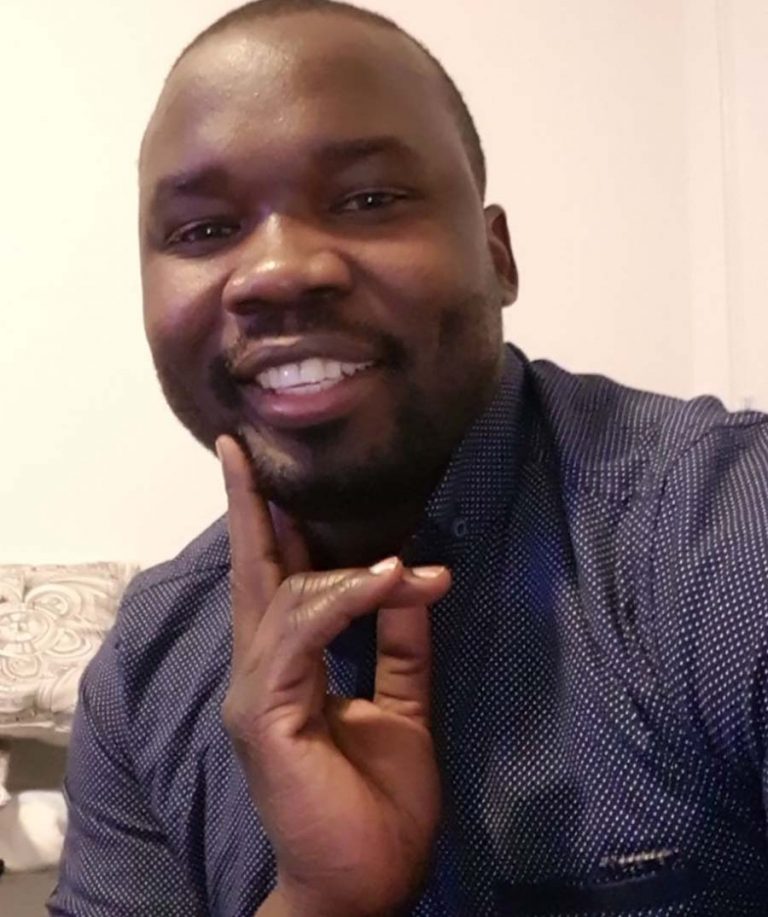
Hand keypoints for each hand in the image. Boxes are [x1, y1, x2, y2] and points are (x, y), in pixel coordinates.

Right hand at [216, 435, 451, 916]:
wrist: (364, 887)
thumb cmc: (376, 806)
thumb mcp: (401, 707)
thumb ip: (397, 646)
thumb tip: (408, 582)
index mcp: (289, 667)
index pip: (276, 581)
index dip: (270, 525)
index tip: (267, 473)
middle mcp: (261, 670)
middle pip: (252, 572)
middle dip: (247, 508)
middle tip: (242, 449)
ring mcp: (256, 693)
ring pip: (288, 598)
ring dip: (350, 571)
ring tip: (406, 567)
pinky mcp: (264, 717)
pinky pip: (300, 637)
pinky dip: (343, 601)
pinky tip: (388, 581)